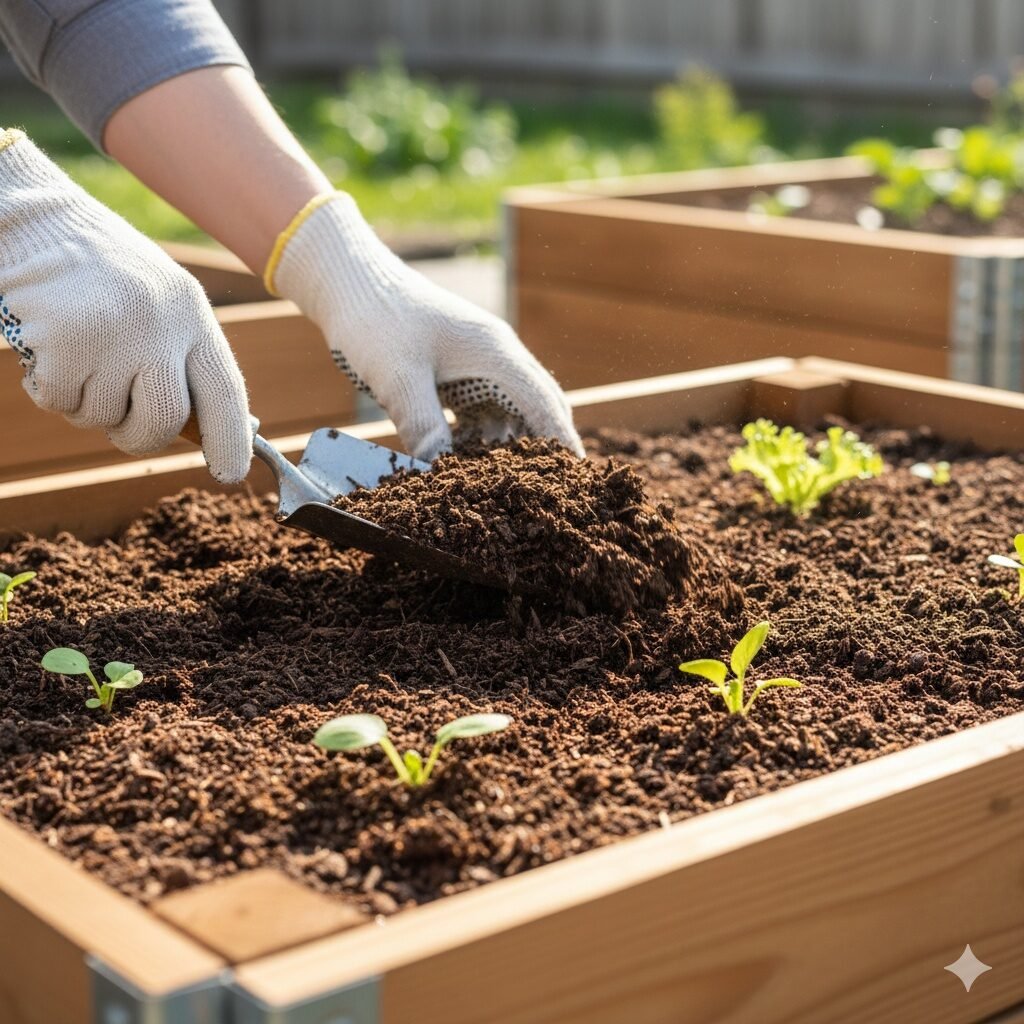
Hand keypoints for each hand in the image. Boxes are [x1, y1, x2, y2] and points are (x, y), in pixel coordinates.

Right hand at [0, 131, 250, 482]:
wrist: (38, 222)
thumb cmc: (104, 278)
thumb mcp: (161, 306)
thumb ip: (182, 361)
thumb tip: (200, 434)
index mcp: (192, 316)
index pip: (225, 391)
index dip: (232, 439)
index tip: (230, 474)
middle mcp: (160, 324)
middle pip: (164, 421)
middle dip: (139, 437)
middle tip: (121, 425)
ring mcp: (113, 333)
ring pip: (102, 417)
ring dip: (84, 404)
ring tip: (79, 356)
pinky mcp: (65, 341)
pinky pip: (60, 402)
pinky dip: (49, 389)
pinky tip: (49, 349)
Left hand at [268, 192, 582, 459]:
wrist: (350, 281)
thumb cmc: (375, 319)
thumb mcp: (397, 375)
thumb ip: (422, 423)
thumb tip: (440, 472)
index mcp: (495, 352)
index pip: (544, 404)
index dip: (561, 441)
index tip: (575, 476)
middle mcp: (496, 355)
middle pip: (538, 406)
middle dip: (545, 445)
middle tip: (550, 488)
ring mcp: (478, 360)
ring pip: (510, 410)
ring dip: (509, 444)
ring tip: (507, 484)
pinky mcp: (457, 368)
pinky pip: (482, 408)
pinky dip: (482, 436)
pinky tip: (467, 460)